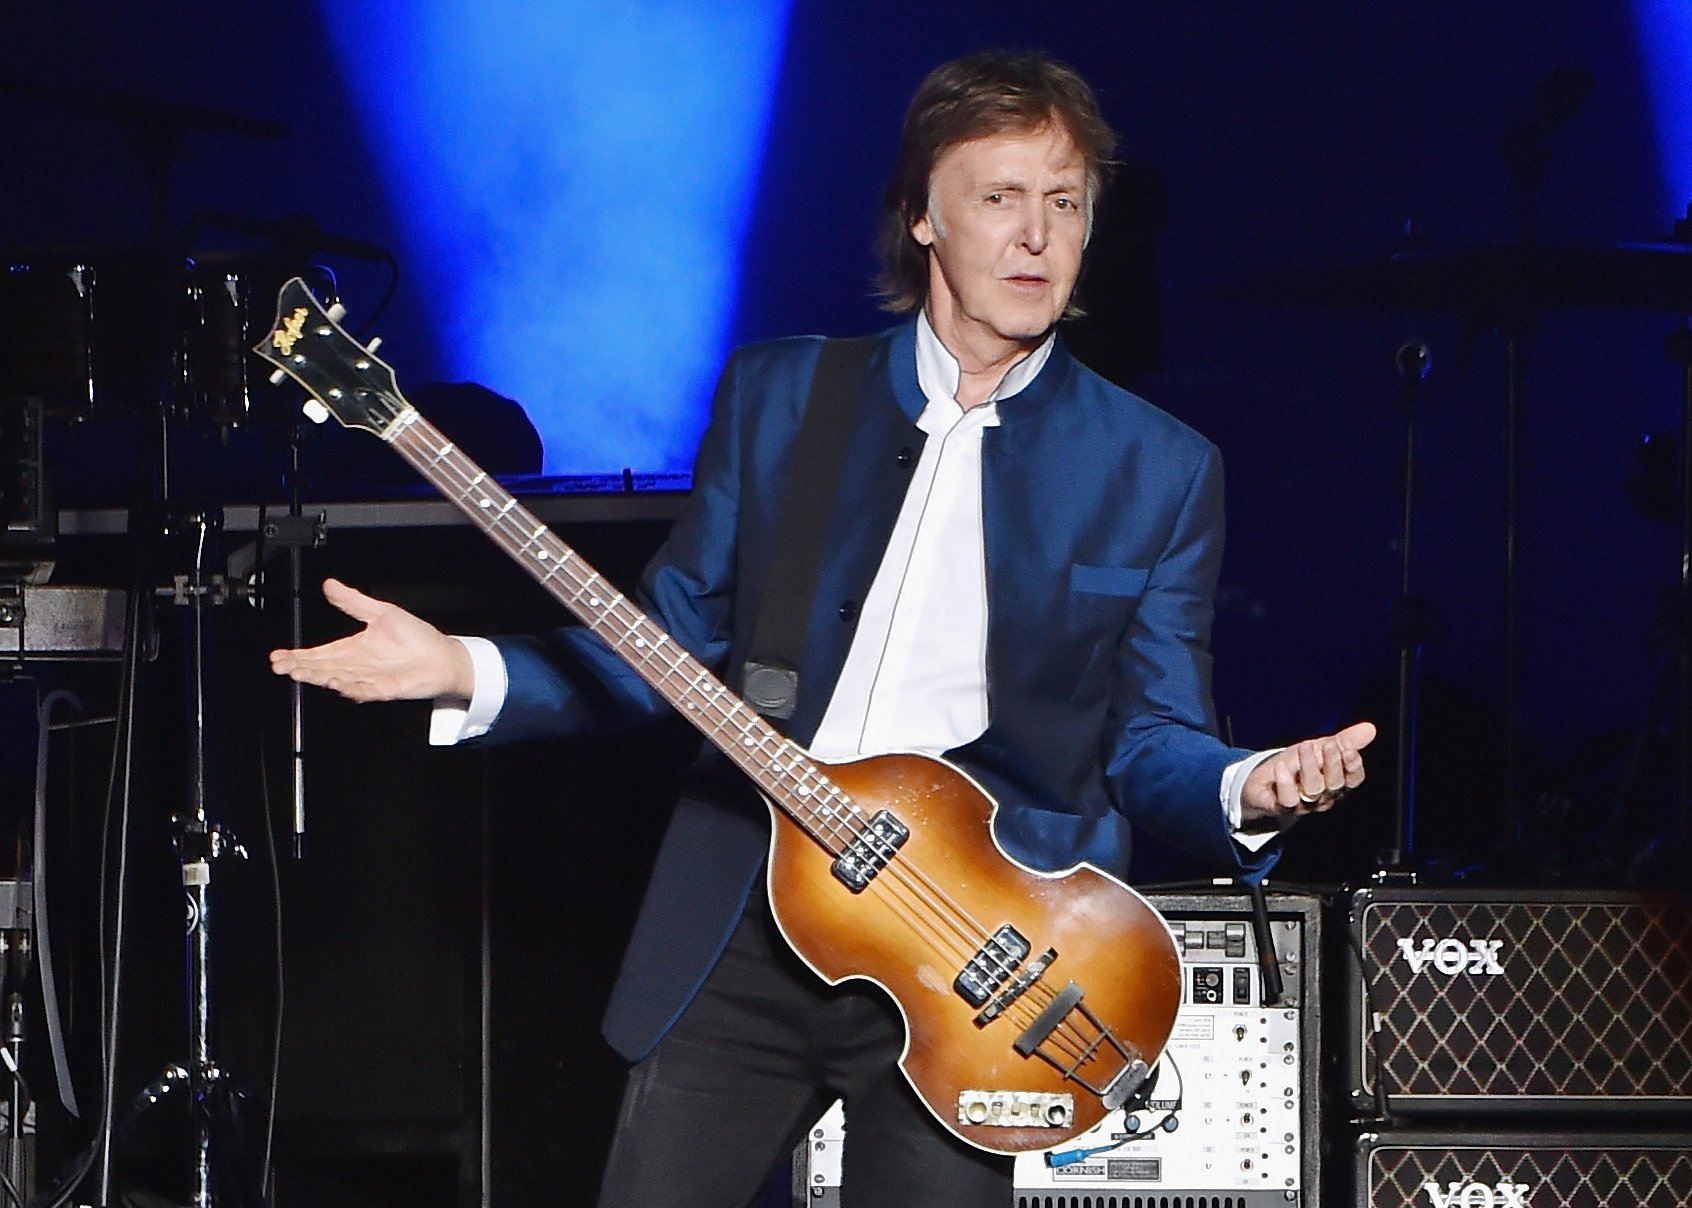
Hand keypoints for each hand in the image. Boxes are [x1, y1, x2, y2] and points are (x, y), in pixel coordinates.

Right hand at [269, 578, 473, 701]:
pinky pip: (363, 691)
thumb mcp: (381, 612)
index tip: (278, 656)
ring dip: (318, 677)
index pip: (318, 654)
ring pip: (336, 679)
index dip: (297, 655)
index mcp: (351, 649)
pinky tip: (335, 683)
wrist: (442, 656)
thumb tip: (329, 585)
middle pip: (321, 668)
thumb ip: (352, 601)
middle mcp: (356, 666)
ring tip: (300, 672)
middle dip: (299, 667)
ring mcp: (368, 679)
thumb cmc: (415, 636)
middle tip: (280, 666)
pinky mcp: (384, 689)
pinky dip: (349, 687)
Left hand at [1239, 720, 1375, 828]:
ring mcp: (1303, 804)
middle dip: (1333, 764)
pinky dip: (1286, 783)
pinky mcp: (1281, 807)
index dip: (1354, 767)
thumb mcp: (1320, 749)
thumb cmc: (1296, 766)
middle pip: (1335, 785)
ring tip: (1304, 747)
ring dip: (1310, 767)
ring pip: (1313, 790)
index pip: (1353, 780)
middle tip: (1328, 745)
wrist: (1264, 782)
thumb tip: (1370, 728)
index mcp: (1335, 783)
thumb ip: (1345, 741)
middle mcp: (1323, 797)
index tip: (1350, 751)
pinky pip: (1288, 800)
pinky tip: (1282, 767)